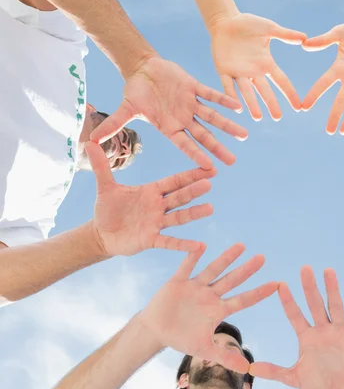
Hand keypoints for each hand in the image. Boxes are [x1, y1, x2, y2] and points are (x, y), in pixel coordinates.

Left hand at [86, 141, 213, 255]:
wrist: (102, 234)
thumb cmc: (108, 209)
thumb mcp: (105, 186)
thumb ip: (101, 166)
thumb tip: (90, 142)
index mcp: (151, 191)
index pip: (174, 181)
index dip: (190, 175)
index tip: (208, 168)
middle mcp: (158, 206)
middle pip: (179, 197)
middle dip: (194, 190)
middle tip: (209, 183)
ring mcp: (157, 223)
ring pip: (179, 217)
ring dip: (194, 213)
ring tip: (210, 208)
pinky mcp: (152, 239)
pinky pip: (170, 242)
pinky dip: (184, 245)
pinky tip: (199, 246)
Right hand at [90, 56, 246, 168]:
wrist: (142, 69)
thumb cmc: (134, 91)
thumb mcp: (125, 110)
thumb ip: (114, 125)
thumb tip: (91, 142)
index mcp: (170, 128)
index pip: (186, 145)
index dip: (197, 156)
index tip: (210, 169)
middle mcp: (184, 119)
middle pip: (204, 136)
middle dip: (218, 148)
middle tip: (232, 162)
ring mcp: (191, 104)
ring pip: (212, 117)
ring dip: (227, 125)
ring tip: (244, 135)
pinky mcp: (194, 87)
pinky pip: (211, 94)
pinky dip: (223, 99)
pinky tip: (237, 107)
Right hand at [139, 243, 277, 372]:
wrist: (156, 331)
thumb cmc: (182, 338)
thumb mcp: (204, 349)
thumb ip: (225, 357)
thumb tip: (247, 370)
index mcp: (218, 309)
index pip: (244, 300)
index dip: (259, 292)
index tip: (277, 284)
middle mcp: (210, 295)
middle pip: (232, 280)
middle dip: (247, 270)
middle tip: (263, 257)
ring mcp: (195, 287)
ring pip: (213, 270)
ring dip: (226, 258)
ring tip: (242, 246)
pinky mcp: (178, 282)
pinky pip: (186, 267)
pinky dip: (192, 258)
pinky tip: (202, 246)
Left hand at [210, 13, 305, 120]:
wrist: (225, 21)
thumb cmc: (248, 24)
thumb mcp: (268, 28)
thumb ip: (285, 34)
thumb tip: (304, 38)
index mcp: (266, 63)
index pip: (281, 81)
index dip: (290, 93)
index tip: (298, 107)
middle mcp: (254, 72)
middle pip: (264, 90)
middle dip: (271, 104)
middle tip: (277, 117)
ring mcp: (238, 72)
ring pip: (247, 91)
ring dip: (252, 104)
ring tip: (258, 118)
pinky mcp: (223, 70)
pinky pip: (227, 84)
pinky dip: (231, 95)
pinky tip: (236, 107)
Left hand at [250, 266, 343, 388]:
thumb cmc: (318, 384)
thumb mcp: (294, 378)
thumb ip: (274, 371)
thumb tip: (250, 367)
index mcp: (306, 337)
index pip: (295, 314)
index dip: (288, 300)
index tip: (280, 284)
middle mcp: (322, 330)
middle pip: (315, 304)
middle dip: (310, 287)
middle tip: (305, 268)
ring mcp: (339, 332)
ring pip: (335, 306)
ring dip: (333, 290)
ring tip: (328, 271)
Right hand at [301, 18, 343, 134]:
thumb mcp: (340, 33)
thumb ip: (323, 40)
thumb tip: (304, 44)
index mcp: (339, 68)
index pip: (323, 84)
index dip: (313, 95)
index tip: (303, 108)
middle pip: (340, 101)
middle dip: (335, 116)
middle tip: (329, 131)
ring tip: (343, 132)